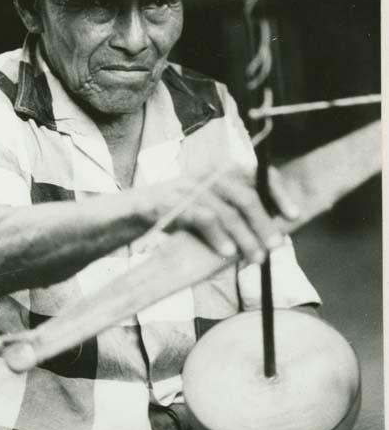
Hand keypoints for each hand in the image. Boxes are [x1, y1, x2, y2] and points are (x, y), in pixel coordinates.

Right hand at [146, 165, 298, 264]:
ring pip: (228, 211)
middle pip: (246, 196)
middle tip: (276, 246)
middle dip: (264, 223)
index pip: (257, 175)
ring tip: (256, 258)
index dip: (279, 193)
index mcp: (221, 171)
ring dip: (246, 237)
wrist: (136, 209)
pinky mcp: (174, 204)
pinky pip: (204, 220)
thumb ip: (237, 211)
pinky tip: (228, 253)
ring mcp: (190, 188)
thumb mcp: (210, 204)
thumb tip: (273, 233)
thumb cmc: (179, 211)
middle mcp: (208, 175)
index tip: (294, 214)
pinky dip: (219, 237)